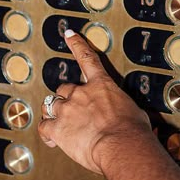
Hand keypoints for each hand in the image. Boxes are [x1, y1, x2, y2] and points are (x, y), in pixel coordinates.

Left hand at [38, 30, 150, 173]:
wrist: (121, 146)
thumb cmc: (132, 131)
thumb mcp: (135, 113)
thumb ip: (126, 111)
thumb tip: (134, 118)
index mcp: (102, 85)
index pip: (87, 58)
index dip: (76, 44)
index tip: (68, 34)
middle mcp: (81, 94)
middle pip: (64, 88)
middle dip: (67, 98)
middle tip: (74, 111)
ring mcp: (66, 110)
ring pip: (50, 105)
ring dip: (54, 112)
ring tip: (60, 123)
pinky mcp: (57, 128)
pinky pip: (44, 127)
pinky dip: (47, 134)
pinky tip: (53, 140)